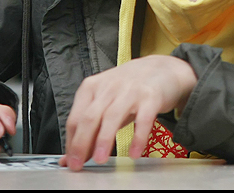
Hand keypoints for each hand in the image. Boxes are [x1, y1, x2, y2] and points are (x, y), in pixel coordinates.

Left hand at [58, 55, 197, 170]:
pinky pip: (143, 119)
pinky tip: (134, 152)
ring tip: (100, 159)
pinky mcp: (151, 97)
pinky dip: (138, 137)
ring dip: (104, 139)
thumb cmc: (128, 88)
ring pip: (112, 116)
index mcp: (92, 87)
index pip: (75, 118)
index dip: (71, 142)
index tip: (71, 161)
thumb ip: (90, 129)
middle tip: (78, 164)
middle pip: (90, 116)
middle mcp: (109, 87)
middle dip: (81, 142)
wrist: (161, 68)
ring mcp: (130, 90)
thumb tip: (74, 156)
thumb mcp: (105, 103)